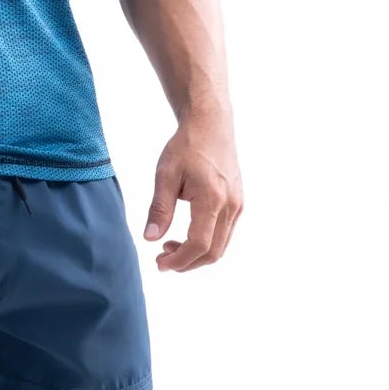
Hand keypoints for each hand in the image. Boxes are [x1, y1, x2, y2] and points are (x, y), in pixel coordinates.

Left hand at [141, 116, 242, 271]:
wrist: (210, 126)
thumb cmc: (186, 147)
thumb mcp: (165, 175)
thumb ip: (159, 209)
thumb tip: (150, 239)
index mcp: (212, 199)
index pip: (199, 244)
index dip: (180, 260)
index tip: (160, 263)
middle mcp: (230, 206)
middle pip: (213, 252)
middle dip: (187, 263)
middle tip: (162, 260)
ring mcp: (237, 205)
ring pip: (221, 246)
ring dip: (196, 255)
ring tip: (169, 246)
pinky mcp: (237, 203)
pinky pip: (224, 234)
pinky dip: (206, 243)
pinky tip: (185, 235)